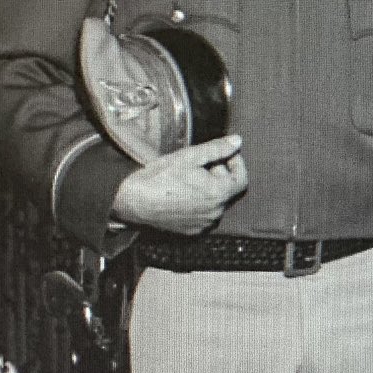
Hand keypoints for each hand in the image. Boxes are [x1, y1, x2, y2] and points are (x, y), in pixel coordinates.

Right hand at [110, 134, 247, 233]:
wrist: (129, 202)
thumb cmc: (158, 177)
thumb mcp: (188, 157)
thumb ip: (217, 149)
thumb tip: (238, 141)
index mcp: (218, 194)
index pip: (242, 179)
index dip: (236, 164)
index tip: (225, 154)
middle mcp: (215, 213)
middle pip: (229, 190)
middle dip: (221, 174)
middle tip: (202, 163)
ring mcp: (203, 225)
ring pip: (217, 203)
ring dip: (211, 189)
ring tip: (190, 178)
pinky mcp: (191, 232)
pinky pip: (205, 215)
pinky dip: (201, 203)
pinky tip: (183, 193)